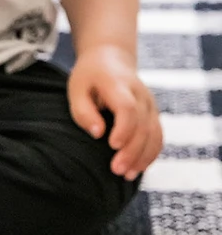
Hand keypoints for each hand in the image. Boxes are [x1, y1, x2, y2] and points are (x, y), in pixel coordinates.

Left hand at [67, 45, 162, 179]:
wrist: (111, 59)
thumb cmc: (88, 76)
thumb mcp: (76, 89)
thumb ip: (83, 111)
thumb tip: (97, 133)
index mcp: (118, 84)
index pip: (128, 108)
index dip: (123, 128)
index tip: (112, 145)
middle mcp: (140, 94)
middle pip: (143, 125)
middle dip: (132, 150)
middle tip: (116, 170)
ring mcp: (150, 104)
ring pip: (154, 133)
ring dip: (143, 156)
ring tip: (127, 176)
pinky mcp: (153, 113)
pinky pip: (158, 136)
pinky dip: (150, 154)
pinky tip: (137, 169)